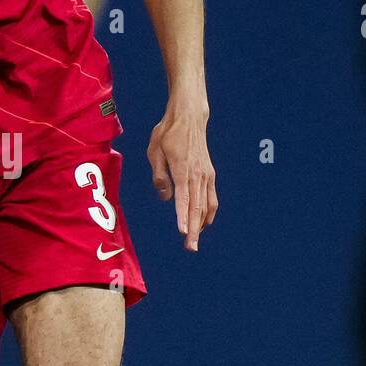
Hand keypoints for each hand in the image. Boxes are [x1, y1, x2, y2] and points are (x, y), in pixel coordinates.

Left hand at [147, 102, 217, 251]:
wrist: (189, 118)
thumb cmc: (168, 133)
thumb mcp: (154, 151)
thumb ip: (159, 175)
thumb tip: (166, 197)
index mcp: (182, 169)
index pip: (183, 198)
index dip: (182, 217)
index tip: (183, 232)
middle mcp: (197, 174)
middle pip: (196, 207)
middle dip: (193, 230)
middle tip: (191, 248)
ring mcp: (206, 175)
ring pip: (206, 205)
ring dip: (200, 224)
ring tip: (194, 241)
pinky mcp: (209, 174)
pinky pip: (211, 197)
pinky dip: (208, 212)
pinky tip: (203, 223)